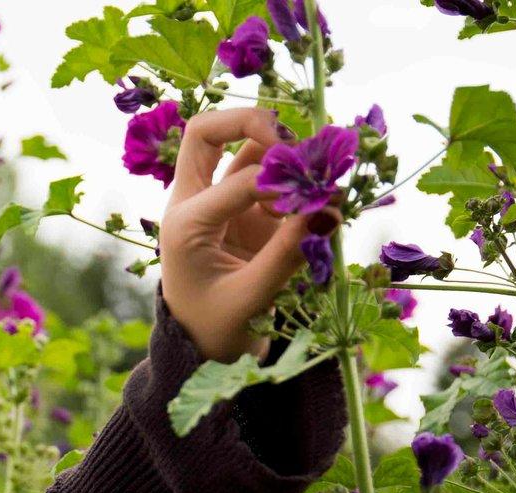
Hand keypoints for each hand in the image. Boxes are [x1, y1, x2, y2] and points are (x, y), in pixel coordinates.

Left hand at [158, 108, 343, 363]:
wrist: (198, 348)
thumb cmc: (214, 328)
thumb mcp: (250, 298)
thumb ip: (288, 254)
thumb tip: (330, 210)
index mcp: (185, 224)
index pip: (236, 182)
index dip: (282, 184)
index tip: (322, 198)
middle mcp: (195, 203)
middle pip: (207, 132)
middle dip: (251, 121)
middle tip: (295, 140)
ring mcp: (219, 203)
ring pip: (243, 149)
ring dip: (282, 149)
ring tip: (323, 169)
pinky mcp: (244, 212)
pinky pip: (268, 176)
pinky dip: (294, 177)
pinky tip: (320, 196)